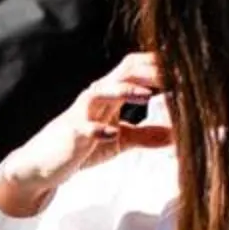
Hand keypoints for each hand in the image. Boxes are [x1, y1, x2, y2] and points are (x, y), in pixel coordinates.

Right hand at [0, 52, 172, 216]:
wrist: (43, 164)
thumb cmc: (81, 147)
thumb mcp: (121, 141)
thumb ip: (148, 135)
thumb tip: (179, 134)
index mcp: (109, 95)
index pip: (135, 69)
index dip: (159, 65)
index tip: (185, 67)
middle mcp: (96, 97)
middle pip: (123, 72)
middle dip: (149, 71)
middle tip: (175, 74)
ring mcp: (82, 114)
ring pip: (102, 92)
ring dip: (124, 91)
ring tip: (146, 96)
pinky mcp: (71, 135)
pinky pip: (85, 128)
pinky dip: (99, 130)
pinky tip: (113, 134)